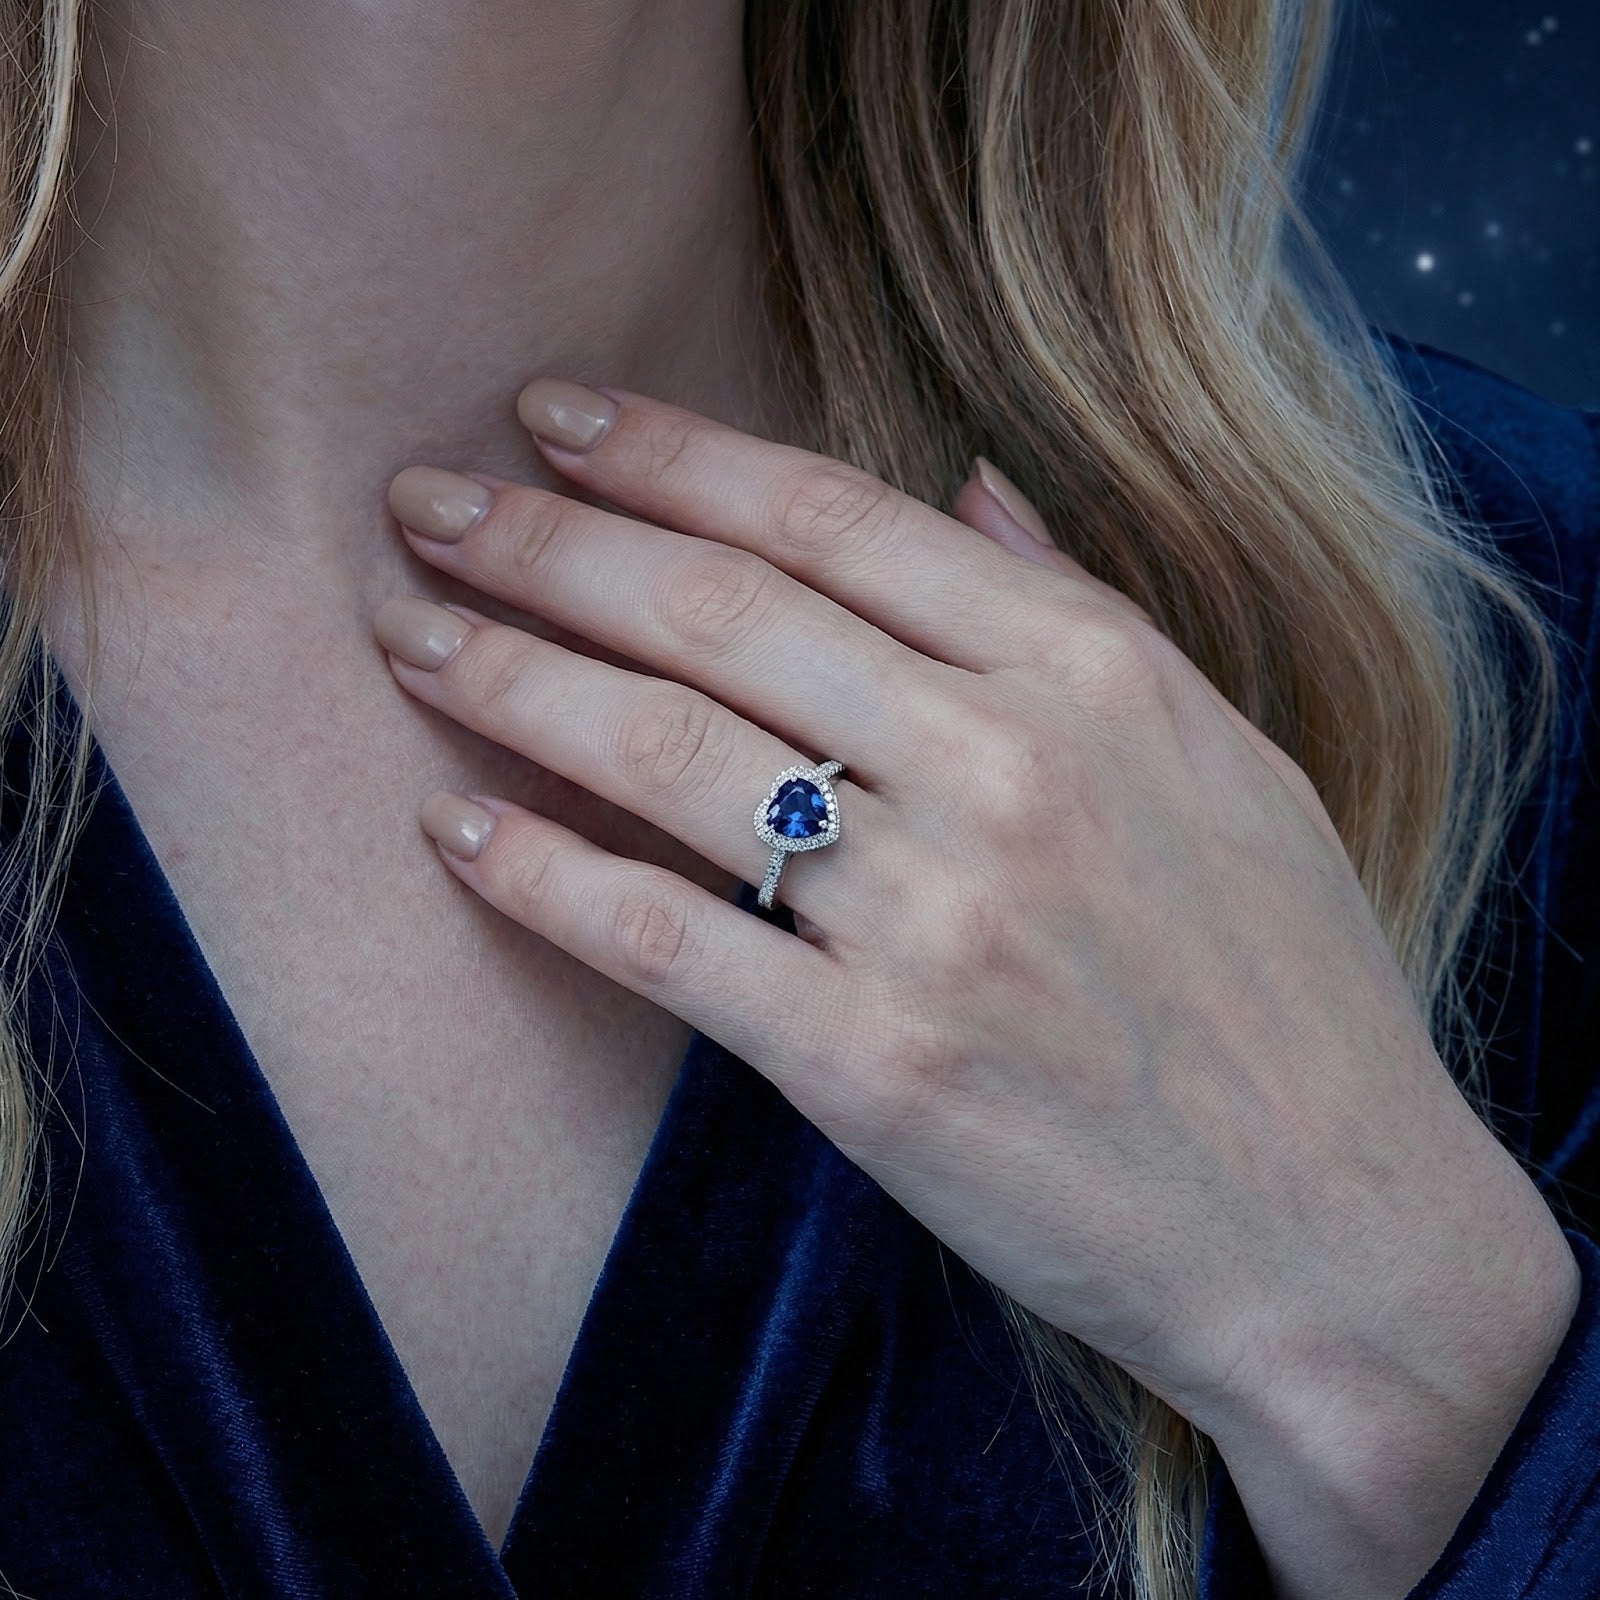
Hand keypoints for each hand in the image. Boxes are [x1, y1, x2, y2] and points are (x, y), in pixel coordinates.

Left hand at [374, 378, 1577, 1596]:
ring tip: (410, 637)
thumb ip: (1081, 609)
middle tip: (423, 503)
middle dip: (548, 543)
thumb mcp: (1224, 755)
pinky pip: (670, 944)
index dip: (671, 454)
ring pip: (670, 757)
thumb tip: (967, 481)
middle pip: (723, 615)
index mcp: (1090, 675)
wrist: (1334, 1224)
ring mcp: (934, 919)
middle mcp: (1003, 769)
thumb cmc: (1284, 984)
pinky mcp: (873, 1067)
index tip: (555, 417)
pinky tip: (456, 834)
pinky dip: (547, 880)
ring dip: (514, 683)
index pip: (835, 519)